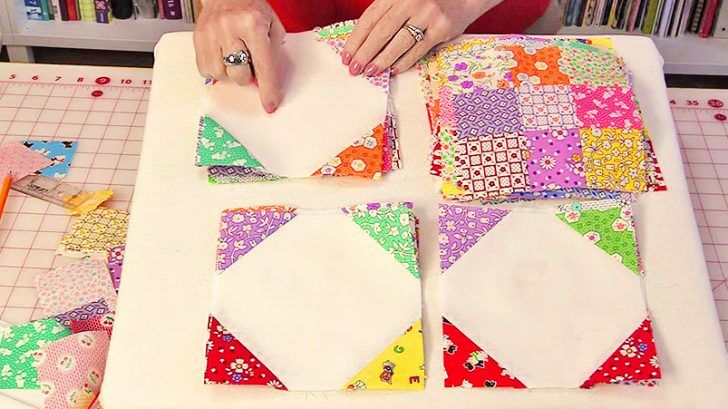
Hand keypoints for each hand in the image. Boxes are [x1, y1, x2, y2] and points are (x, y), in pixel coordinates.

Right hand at [193, 0, 284, 112]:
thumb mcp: (273, 25)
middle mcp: (229, 29)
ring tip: (234, 55)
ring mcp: (210, 34)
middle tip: (248, 60)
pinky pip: (205, 71)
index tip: (270, 104)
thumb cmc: (251, 8)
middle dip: (247, 74)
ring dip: (230, 72)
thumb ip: (273, 53)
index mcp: (252, 24)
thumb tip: (267, 82)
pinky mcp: (197, 39)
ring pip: (221, 75)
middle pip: (240, 75)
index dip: (268, 89)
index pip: (263, 65)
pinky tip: (222, 56)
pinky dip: (216, 69)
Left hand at [342, 0, 499, 75]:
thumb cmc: (429, 2)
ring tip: (370, 71)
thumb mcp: (404, 0)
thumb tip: (362, 43)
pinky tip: (393, 70)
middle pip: (381, 31)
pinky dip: (404, 61)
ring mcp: (427, 15)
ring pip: (399, 42)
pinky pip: (418, 49)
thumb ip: (387, 14)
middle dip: (365, 52)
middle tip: (354, 68)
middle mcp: (411, 2)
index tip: (346, 55)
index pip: (370, 18)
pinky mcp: (441, 29)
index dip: (356, 39)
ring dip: (382, 59)